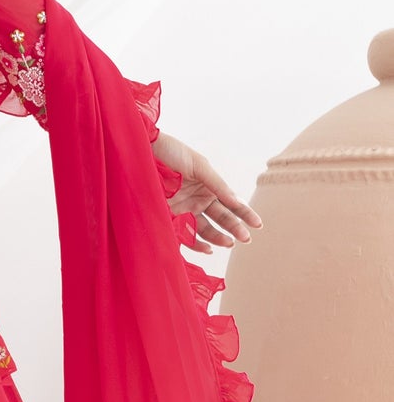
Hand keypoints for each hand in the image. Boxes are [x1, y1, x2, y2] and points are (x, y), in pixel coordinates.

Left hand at [150, 129, 262, 253]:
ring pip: (205, 228)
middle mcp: (199, 199)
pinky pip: (185, 233)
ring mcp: (184, 209)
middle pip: (221, 218)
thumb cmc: (171, 153)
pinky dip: (196, 243)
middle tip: (245, 239)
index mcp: (209, 186)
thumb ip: (216, 184)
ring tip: (229, 243)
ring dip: (218, 237)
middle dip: (234, 228)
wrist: (142, 152)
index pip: (231, 203)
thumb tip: (236, 200)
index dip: (245, 214)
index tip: (258, 224)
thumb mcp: (198, 165)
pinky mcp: (169, 216)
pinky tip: (208, 249)